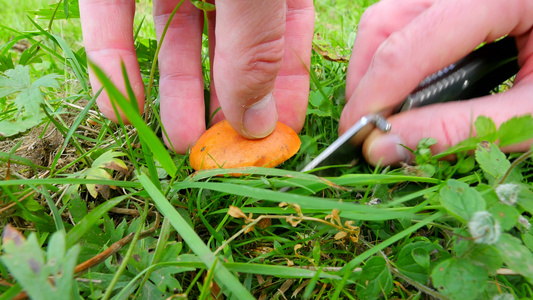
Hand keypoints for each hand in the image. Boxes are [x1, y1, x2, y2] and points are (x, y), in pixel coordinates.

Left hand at [79, 0, 313, 152]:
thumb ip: (255, 45)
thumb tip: (259, 122)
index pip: (287, 38)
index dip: (285, 90)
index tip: (277, 138)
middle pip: (229, 52)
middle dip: (226, 106)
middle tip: (226, 152)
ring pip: (175, 44)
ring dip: (177, 98)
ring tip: (181, 145)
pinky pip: (110, 23)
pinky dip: (114, 67)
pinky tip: (122, 111)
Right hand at [341, 0, 532, 165]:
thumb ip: (461, 130)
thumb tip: (384, 150)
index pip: (410, 45)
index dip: (374, 96)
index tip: (355, 139)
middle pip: (387, 20)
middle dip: (367, 80)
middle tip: (368, 130)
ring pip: (391, 17)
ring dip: (376, 69)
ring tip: (387, 115)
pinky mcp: (461, 0)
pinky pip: (410, 20)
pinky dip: (398, 58)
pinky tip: (409, 91)